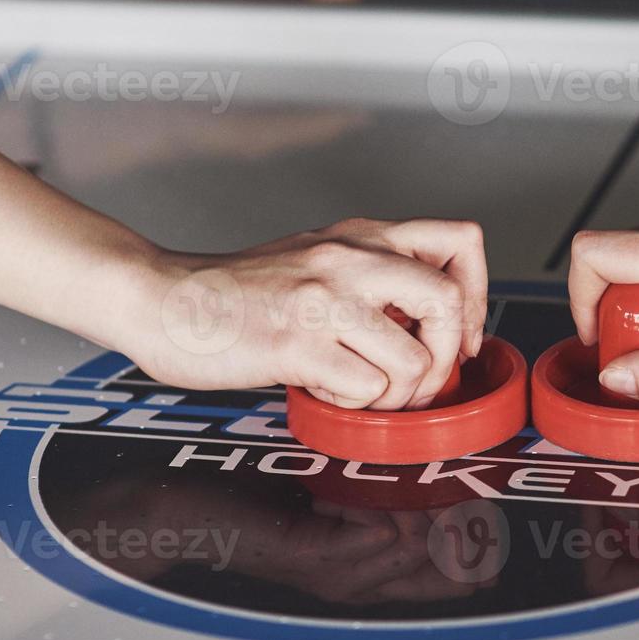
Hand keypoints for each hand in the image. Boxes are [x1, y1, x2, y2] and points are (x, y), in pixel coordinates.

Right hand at [120, 217, 486, 408]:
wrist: (161, 297)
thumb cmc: (236, 291)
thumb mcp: (316, 259)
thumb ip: (372, 276)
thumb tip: (431, 323)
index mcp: (361, 235)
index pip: (461, 239)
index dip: (477, 295)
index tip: (459, 334)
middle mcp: (349, 258)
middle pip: (449, 302)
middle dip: (445, 357)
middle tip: (418, 379)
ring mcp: (323, 300)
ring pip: (414, 360)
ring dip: (395, 394)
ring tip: (359, 388)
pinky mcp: (296, 344)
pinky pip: (366, 389)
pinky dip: (353, 404)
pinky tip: (325, 390)